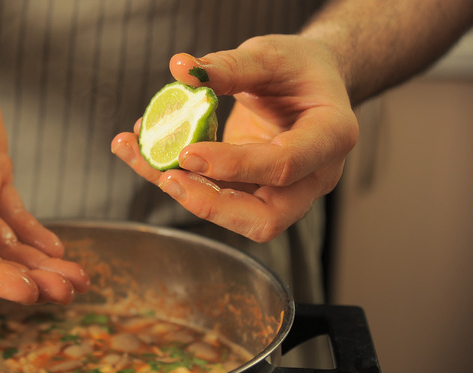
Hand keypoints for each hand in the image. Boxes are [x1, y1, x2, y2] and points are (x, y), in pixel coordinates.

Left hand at [112, 34, 357, 241]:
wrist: (307, 83)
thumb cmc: (299, 67)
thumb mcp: (271, 54)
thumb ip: (231, 66)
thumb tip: (182, 69)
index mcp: (331, 136)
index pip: (286, 165)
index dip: (235, 165)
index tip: (188, 153)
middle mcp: (312, 176)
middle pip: (266, 218)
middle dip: (211, 204)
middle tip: (168, 178)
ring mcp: (282, 192)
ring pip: (235, 217)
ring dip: (185, 195)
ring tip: (141, 158)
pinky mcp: (252, 193)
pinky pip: (216, 198)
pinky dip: (177, 181)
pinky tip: (142, 152)